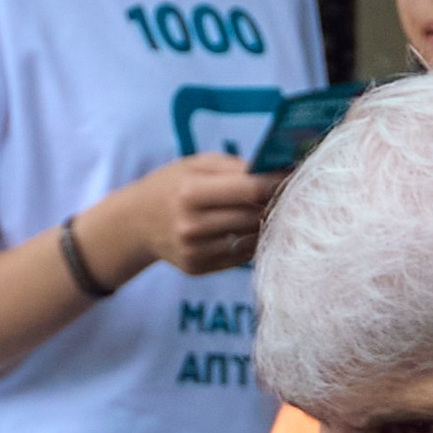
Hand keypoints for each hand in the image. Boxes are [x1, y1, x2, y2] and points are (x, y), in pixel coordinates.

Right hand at [82, 154, 276, 285]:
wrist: (136, 222)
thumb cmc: (173, 185)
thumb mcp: (197, 164)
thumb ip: (236, 166)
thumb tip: (279, 171)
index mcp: (191, 192)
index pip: (251, 190)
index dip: (279, 184)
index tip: (296, 176)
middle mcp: (192, 225)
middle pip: (254, 216)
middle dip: (275, 204)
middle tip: (290, 194)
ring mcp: (194, 251)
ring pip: (252, 239)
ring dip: (266, 224)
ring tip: (268, 210)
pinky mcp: (197, 268)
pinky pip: (241, 256)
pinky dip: (251, 241)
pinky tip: (247, 229)